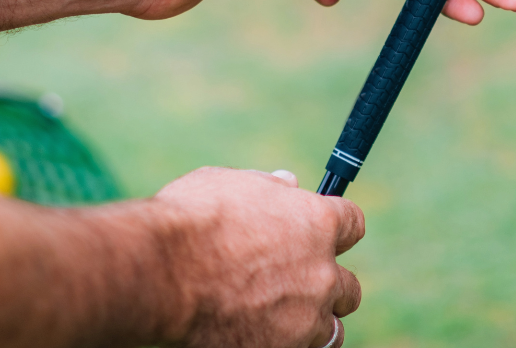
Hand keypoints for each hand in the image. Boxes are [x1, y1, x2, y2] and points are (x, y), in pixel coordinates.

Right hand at [155, 167, 362, 347]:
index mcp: (318, 223)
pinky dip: (282, 342)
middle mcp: (321, 274)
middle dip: (327, 283)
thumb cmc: (190, 220)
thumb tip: (288, 183)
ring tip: (282, 316)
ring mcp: (304, 319)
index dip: (336, 229)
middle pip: (349, 286)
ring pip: (330, 329)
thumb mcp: (230, 183)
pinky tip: (258, 332)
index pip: (353, 224)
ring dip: (312, 321)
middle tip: (295, 280)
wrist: (161, 274)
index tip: (320, 232)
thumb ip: (268, 186)